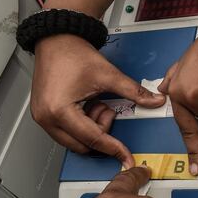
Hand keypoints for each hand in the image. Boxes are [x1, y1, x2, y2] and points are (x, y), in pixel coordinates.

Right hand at [31, 35, 165, 167]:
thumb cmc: (74, 54)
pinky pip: (67, 132)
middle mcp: (47, 118)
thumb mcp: (109, 75)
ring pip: (75, 141)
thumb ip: (134, 92)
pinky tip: (89, 105)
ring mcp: (42, 118)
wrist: (57, 40)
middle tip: (109, 109)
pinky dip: (83, 124)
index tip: (126, 157)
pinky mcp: (44, 115)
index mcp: (60, 110)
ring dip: (92, 128)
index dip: (114, 148)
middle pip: (82, 145)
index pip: (93, 139)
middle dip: (102, 132)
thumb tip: (154, 101)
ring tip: (97, 102)